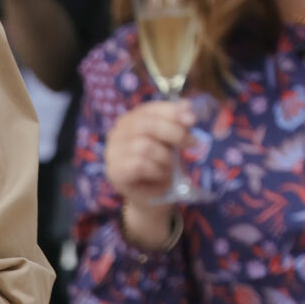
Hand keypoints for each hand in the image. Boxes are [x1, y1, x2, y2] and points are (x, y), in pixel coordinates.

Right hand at [105, 102, 191, 247]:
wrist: (153, 198)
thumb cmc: (162, 166)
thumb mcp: (173, 142)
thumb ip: (177, 123)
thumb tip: (187, 105)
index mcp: (130, 121)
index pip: (149, 109)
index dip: (171, 112)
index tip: (192, 120)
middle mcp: (117, 133)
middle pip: (146, 124)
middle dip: (173, 132)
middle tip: (190, 143)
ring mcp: (112, 153)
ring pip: (144, 146)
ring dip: (165, 157)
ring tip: (169, 167)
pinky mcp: (114, 172)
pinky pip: (139, 165)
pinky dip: (156, 170)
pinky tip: (160, 175)